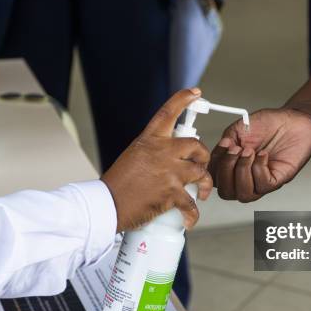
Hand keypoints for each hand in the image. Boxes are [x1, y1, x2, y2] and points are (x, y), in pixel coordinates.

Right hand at [102, 89, 212, 231]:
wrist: (107, 205)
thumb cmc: (117, 184)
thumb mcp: (133, 156)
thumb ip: (153, 153)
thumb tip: (168, 160)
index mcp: (149, 140)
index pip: (168, 113)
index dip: (183, 99)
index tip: (195, 92)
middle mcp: (162, 152)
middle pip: (197, 146)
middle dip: (203, 157)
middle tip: (200, 165)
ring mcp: (169, 172)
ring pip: (201, 173)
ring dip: (203, 185)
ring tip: (200, 193)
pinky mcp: (172, 193)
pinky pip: (192, 204)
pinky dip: (192, 215)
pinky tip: (189, 218)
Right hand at [209, 108, 310, 201]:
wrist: (293, 120)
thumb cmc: (270, 124)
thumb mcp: (240, 129)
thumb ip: (225, 142)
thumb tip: (217, 154)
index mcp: (233, 167)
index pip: (215, 179)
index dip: (214, 166)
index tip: (223, 146)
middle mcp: (246, 177)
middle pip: (227, 193)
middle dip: (226, 171)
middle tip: (236, 150)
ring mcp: (261, 181)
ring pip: (244, 194)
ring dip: (243, 171)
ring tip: (250, 152)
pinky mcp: (277, 180)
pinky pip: (263, 186)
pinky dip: (259, 169)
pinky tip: (263, 155)